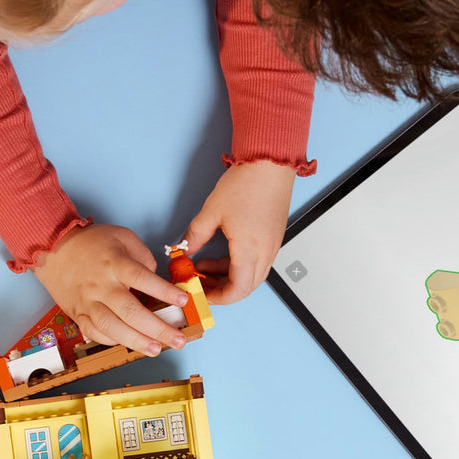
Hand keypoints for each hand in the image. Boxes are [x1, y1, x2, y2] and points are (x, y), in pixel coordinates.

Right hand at [33, 223, 187, 354]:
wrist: (53, 249)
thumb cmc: (91, 243)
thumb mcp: (123, 237)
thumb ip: (143, 258)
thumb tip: (157, 282)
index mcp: (115, 264)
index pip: (143, 279)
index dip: (165, 291)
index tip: (183, 301)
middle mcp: (101, 286)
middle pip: (131, 311)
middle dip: (158, 329)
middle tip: (178, 340)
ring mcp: (87, 302)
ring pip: (112, 327)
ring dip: (136, 341)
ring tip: (156, 349)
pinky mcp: (78, 314)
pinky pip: (95, 333)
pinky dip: (112, 341)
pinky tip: (129, 344)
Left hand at [183, 161, 294, 303]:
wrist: (270, 161)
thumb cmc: (247, 182)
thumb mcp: (212, 211)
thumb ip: (195, 235)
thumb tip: (185, 249)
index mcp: (250, 249)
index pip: (237, 290)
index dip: (217, 297)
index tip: (200, 292)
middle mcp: (266, 251)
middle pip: (246, 287)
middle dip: (220, 290)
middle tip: (199, 282)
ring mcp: (272, 245)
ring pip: (252, 275)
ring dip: (229, 276)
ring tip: (204, 266)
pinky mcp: (273, 237)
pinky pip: (258, 261)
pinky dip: (239, 264)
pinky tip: (222, 253)